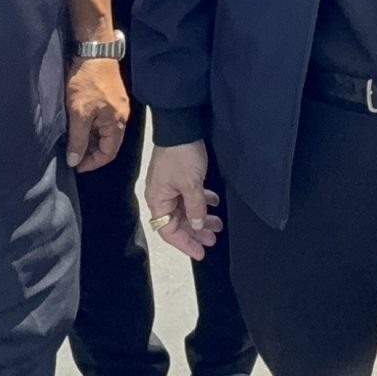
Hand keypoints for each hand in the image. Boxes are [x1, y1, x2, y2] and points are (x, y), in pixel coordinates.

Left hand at [65, 57, 129, 172]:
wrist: (94, 51)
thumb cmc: (87, 82)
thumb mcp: (79, 114)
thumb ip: (78, 140)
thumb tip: (74, 161)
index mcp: (117, 123)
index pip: (108, 153)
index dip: (92, 163)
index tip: (75, 165)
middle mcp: (121, 117)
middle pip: (107, 144)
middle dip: (89, 151)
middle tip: (71, 153)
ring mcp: (116, 107)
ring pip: (103, 132)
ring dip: (89, 138)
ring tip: (71, 140)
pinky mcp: (110, 98)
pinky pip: (102, 120)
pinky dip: (90, 127)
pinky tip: (77, 125)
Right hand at [143, 141, 222, 259]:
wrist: (180, 124)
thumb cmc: (181, 155)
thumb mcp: (191, 184)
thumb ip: (195, 207)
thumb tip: (196, 225)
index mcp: (158, 200)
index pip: (169, 230)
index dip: (186, 243)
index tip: (201, 252)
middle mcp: (161, 195)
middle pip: (178, 221)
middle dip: (196, 231)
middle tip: (213, 238)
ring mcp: (170, 186)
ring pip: (186, 209)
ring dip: (201, 217)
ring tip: (218, 224)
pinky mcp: (179, 176)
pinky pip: (190, 196)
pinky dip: (202, 201)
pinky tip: (214, 202)